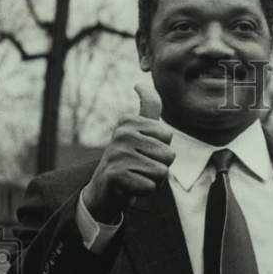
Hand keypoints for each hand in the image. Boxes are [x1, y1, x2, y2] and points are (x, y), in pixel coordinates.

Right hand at [83, 84, 175, 223]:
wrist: (104, 189)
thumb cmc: (129, 160)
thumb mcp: (138, 131)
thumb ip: (147, 108)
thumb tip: (141, 82)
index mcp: (128, 121)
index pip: (167, 135)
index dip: (161, 149)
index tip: (142, 151)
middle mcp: (121, 134)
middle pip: (169, 155)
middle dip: (159, 166)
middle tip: (139, 167)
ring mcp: (117, 154)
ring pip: (162, 172)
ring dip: (153, 180)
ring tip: (135, 176)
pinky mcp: (116, 175)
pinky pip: (151, 186)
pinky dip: (144, 191)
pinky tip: (129, 187)